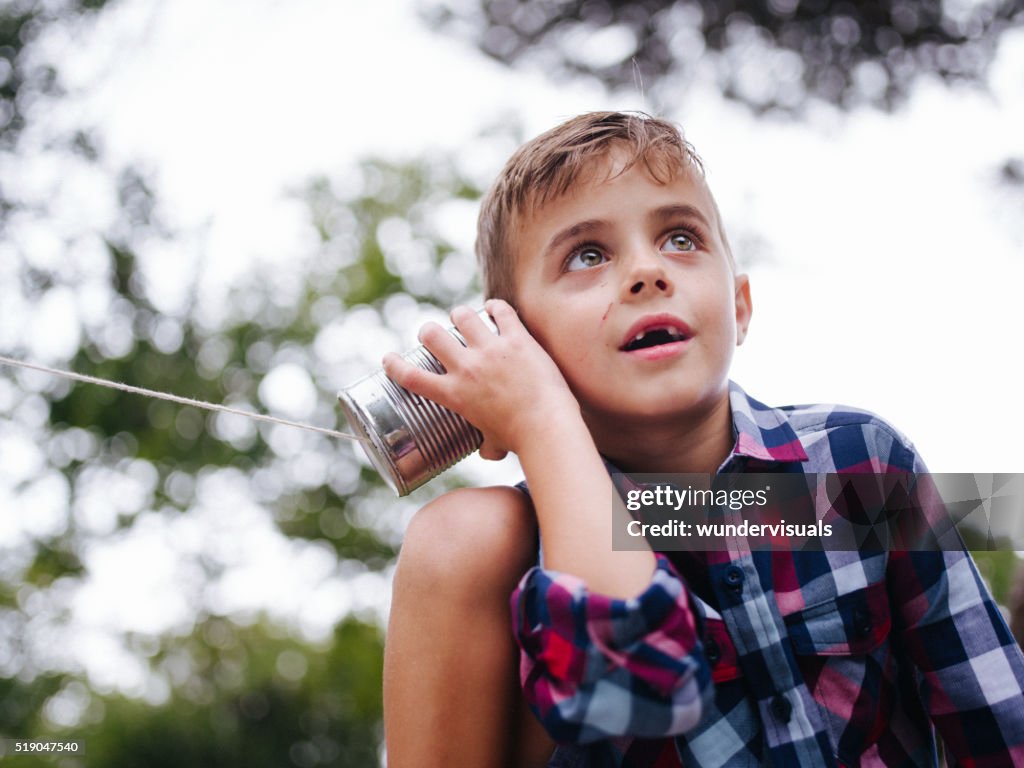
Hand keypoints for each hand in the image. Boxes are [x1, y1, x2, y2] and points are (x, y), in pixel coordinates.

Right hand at [382, 300, 579, 459]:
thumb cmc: (520, 439)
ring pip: (462, 315)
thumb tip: (488, 452)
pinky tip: (494, 309)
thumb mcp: (493, 444)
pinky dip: (495, 307)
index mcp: (454, 395)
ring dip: (459, 315)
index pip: (411, 377)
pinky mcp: (516, 339)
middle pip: (431, 334)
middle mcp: (467, 368)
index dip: (394, 365)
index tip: (389, 359)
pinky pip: (501, 311)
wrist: (546, 426)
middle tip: (434, 336)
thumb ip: (486, 445)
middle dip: (428, 331)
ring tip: (463, 318)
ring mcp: (491, 350)